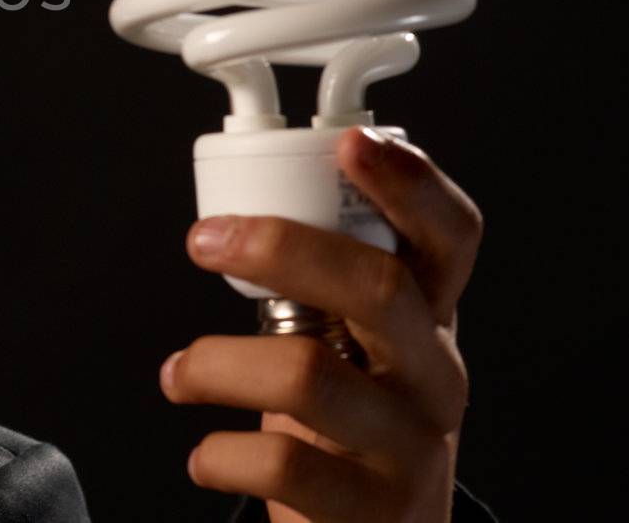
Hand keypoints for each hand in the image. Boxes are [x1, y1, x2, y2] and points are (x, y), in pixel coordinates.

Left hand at [158, 127, 481, 521]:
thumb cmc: (343, 426)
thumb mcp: (351, 349)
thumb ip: (318, 287)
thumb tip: (235, 212)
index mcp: (427, 320)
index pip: (450, 240)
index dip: (412, 185)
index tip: (353, 143)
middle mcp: (434, 376)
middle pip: (379, 288)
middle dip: (282, 248)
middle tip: (204, 239)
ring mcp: (411, 446)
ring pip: (309, 375)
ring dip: (215, 364)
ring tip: (178, 374)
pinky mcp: (372, 511)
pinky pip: (282, 465)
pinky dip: (220, 453)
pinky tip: (205, 452)